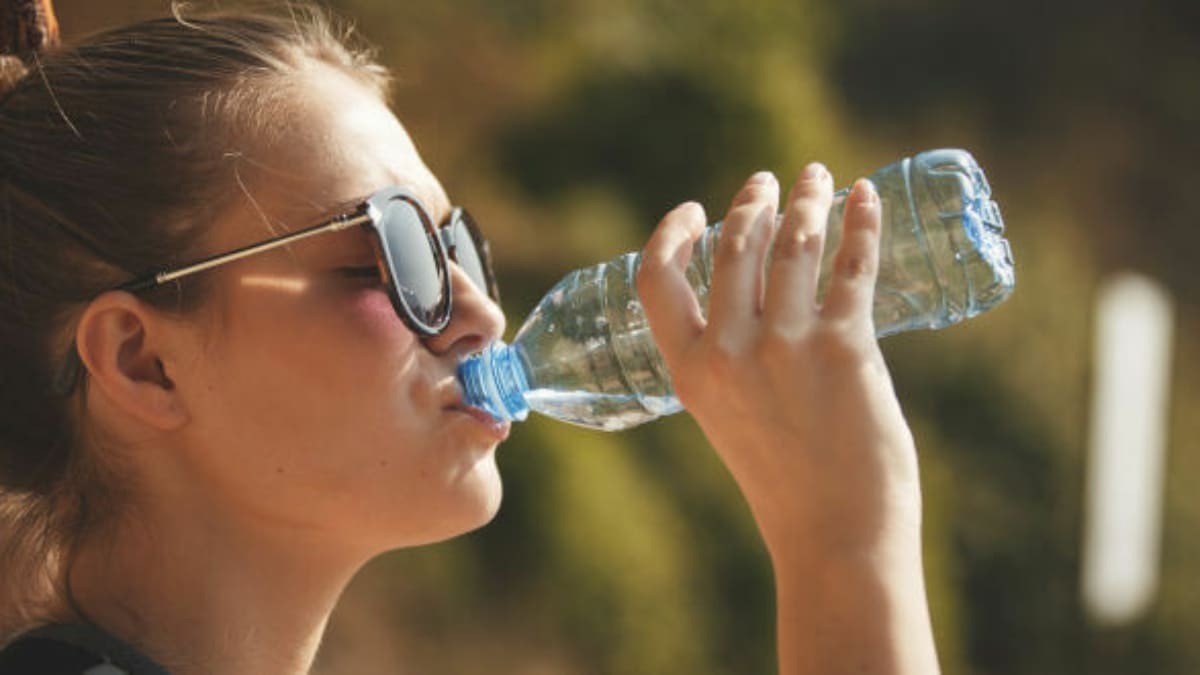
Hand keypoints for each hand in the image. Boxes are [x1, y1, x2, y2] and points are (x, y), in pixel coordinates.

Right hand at [636, 165, 920, 559]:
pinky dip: (861, 223)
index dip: (672, 233)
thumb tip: (761, 297)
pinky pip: (852, 266)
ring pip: (792, 245)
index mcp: (690, 372)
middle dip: (753, 201)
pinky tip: (866, 198)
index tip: (695, 209)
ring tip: (818, 178)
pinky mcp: (845, 350)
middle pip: (734, 247)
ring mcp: (785, 349)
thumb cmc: (787, 482)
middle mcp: (729, 353)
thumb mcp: (729, 417)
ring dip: (807, 200)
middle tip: (772, 182)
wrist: (835, 536)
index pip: (657, 280)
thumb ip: (730, 360)